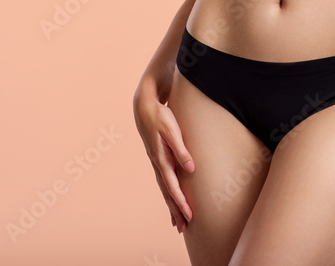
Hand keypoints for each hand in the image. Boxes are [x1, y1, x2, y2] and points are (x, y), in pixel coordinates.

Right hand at [133, 91, 194, 232]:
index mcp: (161, 158)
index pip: (172, 186)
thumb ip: (181, 149)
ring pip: (164, 188)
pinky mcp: (158, 158)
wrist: (144, 105)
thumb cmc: (160, 115)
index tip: (189, 215)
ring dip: (171, 205)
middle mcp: (157, 163)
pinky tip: (171, 199)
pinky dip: (168, 193)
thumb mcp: (172, 130)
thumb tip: (191, 168)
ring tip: (177, 222)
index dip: (181, 201)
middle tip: (183, 228)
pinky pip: (163, 181)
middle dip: (175, 210)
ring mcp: (156, 161)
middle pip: (167, 192)